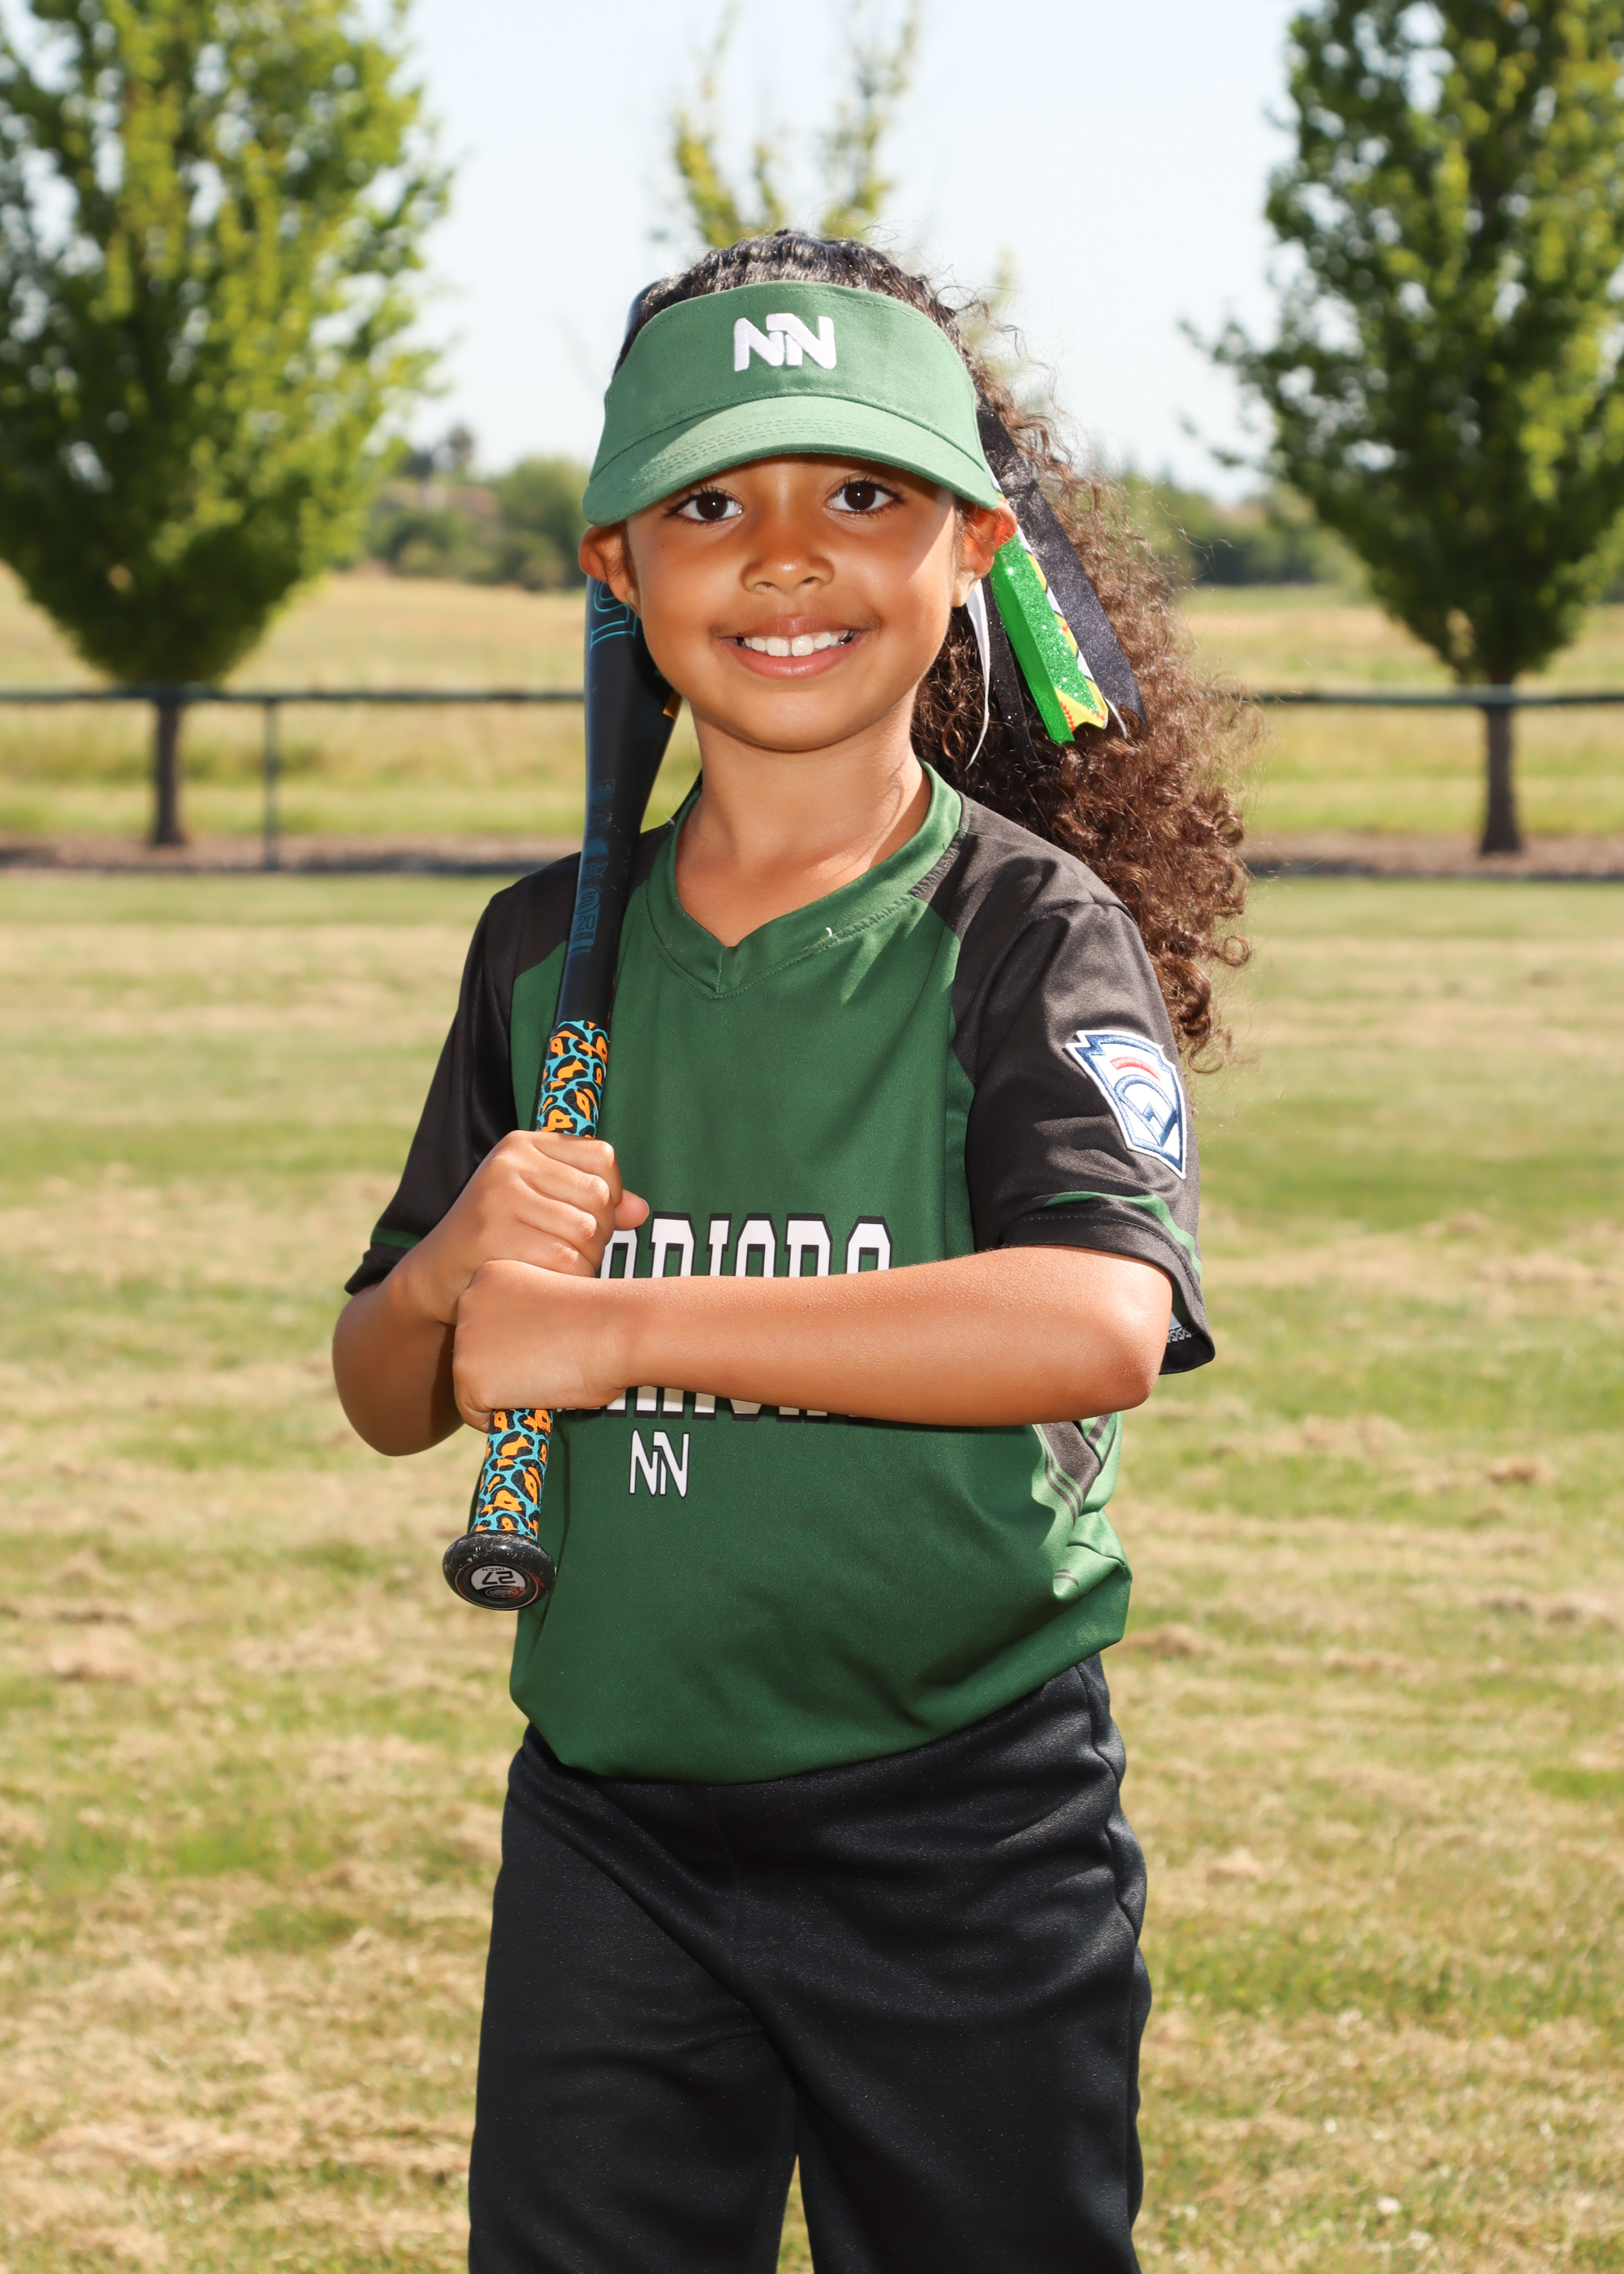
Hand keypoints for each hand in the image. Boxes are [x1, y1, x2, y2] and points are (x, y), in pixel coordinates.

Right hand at [397, 1133, 647, 1327]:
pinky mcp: (491, 1234)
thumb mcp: (543, 1204)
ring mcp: (498, 1195)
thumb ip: (593, 1202)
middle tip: (571, 1252)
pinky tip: (545, 1282)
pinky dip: (566, 1280)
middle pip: (598, 1197)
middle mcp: (510, 1162)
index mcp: (524, 1144)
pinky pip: (563, 1261)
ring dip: (584, 1261)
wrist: (435, 1276)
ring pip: (586, 1232)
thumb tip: (640, 1211)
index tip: (590, 1218)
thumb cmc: (499, 1238)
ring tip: (557, 1267)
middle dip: (598, 1235)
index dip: (611, 1195)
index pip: (603, 1158)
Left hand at [452, 1261, 628, 1428]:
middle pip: (475, 1352)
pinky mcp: (470, 1379)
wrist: (616, 1327)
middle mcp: (468, 1303)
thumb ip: (523, 1321)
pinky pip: (478, 1415)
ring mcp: (465, 1342)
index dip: (517, 1344)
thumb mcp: (550, 1302)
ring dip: (506, 1392)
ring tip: (548, 1378)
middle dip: (506, 1369)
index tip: (549, 1343)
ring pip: (474, 1384)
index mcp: (489, 1276)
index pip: (486, 1325)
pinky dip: (504, 1418)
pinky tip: (536, 1398)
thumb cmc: (603, 1316)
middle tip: (550, 1365)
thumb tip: (516, 1352)